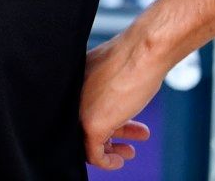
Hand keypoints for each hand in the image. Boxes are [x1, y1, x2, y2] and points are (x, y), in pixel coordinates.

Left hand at [79, 30, 158, 170]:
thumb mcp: (111, 76)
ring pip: (87, 142)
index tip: (118, 128)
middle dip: (110, 137)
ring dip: (110, 150)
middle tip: (126, 143)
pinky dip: (107, 162)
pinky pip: (94, 154)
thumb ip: (102, 89)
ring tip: (128, 151)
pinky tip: (119, 161)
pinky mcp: (91, 125)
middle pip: (84, 127)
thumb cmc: (134, 58)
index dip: (101, 121)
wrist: (144, 52)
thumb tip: (111, 101)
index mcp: (72, 83)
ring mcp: (79, 112)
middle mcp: (71, 98)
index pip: (80, 111)